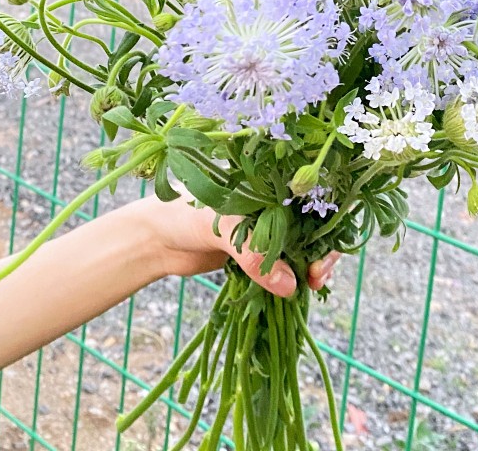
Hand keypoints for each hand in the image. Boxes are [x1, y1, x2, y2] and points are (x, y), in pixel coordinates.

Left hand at [141, 195, 341, 297]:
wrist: (153, 237)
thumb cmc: (185, 215)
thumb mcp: (222, 228)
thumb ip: (255, 255)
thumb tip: (290, 287)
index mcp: (268, 186)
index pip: (310, 201)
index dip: (323, 226)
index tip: (322, 253)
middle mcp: (272, 206)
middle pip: (311, 228)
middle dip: (320, 252)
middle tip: (316, 277)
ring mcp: (264, 231)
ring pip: (299, 250)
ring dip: (308, 268)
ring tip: (309, 287)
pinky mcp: (254, 255)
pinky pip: (282, 267)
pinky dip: (291, 279)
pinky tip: (295, 291)